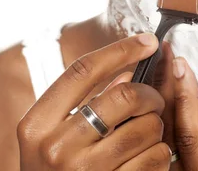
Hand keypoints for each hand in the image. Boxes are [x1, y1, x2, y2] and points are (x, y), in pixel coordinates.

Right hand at [16, 33, 171, 169]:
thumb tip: (127, 69)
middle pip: (124, 95)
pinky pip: (157, 157)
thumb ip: (83, 102)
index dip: (120, 50)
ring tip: (144, 134)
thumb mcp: (52, 138)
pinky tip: (147, 157)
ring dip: (156, 126)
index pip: (82, 71)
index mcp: (35, 126)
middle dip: (149, 93)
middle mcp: (56, 149)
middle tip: (152, 100)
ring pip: (148, 126)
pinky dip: (161, 152)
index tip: (147, 41)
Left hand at [155, 42, 197, 170]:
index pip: (191, 134)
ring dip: (159, 102)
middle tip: (163, 59)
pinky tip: (157, 98)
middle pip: (167, 132)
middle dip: (164, 90)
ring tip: (158, 71)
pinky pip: (159, 145)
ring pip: (160, 138)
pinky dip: (157, 119)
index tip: (181, 66)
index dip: (186, 97)